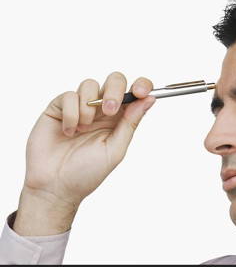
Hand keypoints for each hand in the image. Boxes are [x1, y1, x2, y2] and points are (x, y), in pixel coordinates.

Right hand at [14, 72, 154, 234]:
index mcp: (119, 120)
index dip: (142, 86)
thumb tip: (149, 100)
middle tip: (109, 111)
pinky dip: (71, 114)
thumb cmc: (86, 173)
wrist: (55, 186)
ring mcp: (80, 107)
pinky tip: (68, 132)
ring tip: (83, 129)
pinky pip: (68, 95)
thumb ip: (130, 123)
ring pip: (90, 84)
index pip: (135, 94)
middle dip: (114, 91)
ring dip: (89, 106)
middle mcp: (101, 110)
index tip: (141, 92)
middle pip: (115, 80)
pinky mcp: (59, 108)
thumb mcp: (115, 150)